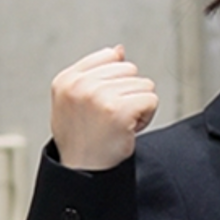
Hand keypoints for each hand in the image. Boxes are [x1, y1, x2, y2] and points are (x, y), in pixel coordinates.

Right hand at [50, 46, 158, 170]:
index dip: (116, 80)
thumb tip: (119, 50)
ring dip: (138, 106)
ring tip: (118, 123)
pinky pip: (151, 100)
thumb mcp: (77, 99)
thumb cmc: (82, 135)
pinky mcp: (119, 110)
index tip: (103, 102)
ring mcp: (99, 96)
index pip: (110, 56)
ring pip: (144, 85)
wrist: (84, 169)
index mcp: (67, 79)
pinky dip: (146, 116)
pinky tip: (128, 129)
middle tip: (112, 116)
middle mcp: (80, 85)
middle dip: (128, 93)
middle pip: (131, 70)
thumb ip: (96, 72)